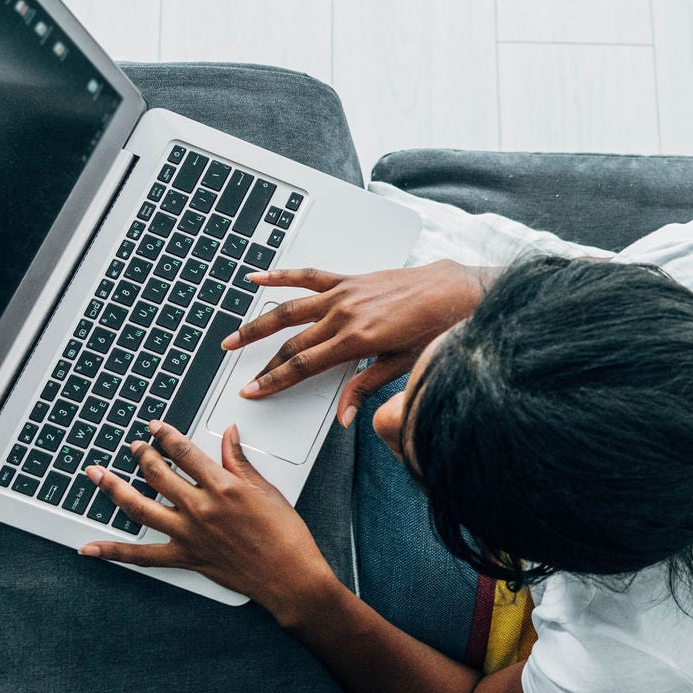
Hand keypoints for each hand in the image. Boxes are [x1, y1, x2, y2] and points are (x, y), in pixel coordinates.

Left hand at [79, 421, 340, 623]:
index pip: (184, 452)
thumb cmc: (285, 535)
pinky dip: (114, 552)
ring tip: (97, 474)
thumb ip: (239, 461)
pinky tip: (91, 548)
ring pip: (140, 508)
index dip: (165, 435)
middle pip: (158, 474)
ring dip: (114, 489)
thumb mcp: (266, 490)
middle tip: (133, 446)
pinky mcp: (186, 558)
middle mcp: (201, 509)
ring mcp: (189, 534)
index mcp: (223, 487)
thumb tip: (229, 435)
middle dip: (141, 455)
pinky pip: (142, 556)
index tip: (155, 427)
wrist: (289, 576)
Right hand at [222, 260, 492, 423]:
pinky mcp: (351, 279)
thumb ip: (366, 387)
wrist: (457, 291)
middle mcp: (344, 314)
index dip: (274, 380)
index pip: (303, 365)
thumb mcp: (402, 365)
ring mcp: (345, 293)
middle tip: (240, 374)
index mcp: (356, 340)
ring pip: (290, 309)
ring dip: (259, 323)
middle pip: (292, 342)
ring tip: (234, 335)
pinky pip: (309, 275)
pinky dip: (281, 275)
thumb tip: (344, 416)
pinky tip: (258, 277)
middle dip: (264, 361)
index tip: (252, 390)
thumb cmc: (437, 328)